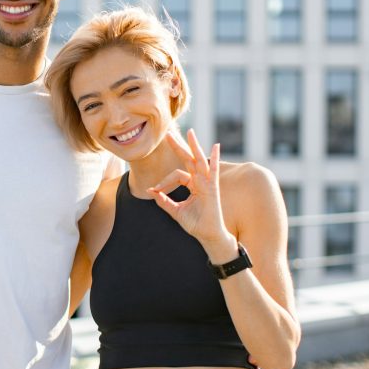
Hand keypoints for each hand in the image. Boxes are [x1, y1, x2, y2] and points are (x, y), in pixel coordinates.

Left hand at [148, 129, 235, 257]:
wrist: (207, 235)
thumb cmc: (195, 224)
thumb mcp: (176, 211)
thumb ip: (164, 201)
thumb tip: (151, 191)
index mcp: (193, 185)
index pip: (177, 174)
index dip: (164, 181)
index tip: (155, 190)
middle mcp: (200, 181)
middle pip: (188, 159)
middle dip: (179, 146)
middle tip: (169, 133)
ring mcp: (208, 183)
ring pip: (199, 161)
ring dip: (194, 146)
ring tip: (190, 132)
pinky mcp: (213, 189)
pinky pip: (214, 171)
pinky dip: (215, 159)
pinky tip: (216, 147)